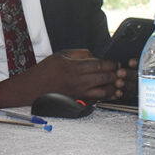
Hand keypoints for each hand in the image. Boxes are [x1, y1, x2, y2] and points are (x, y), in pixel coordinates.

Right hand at [0, 50, 125, 107]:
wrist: (33, 88)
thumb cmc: (45, 71)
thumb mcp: (60, 55)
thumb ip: (79, 54)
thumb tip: (95, 56)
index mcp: (73, 66)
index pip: (99, 64)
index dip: (111, 64)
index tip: (116, 63)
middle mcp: (77, 80)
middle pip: (104, 77)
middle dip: (115, 74)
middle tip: (122, 72)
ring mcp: (78, 92)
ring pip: (103, 91)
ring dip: (113, 88)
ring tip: (119, 84)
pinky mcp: (77, 101)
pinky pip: (96, 99)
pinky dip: (105, 97)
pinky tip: (110, 94)